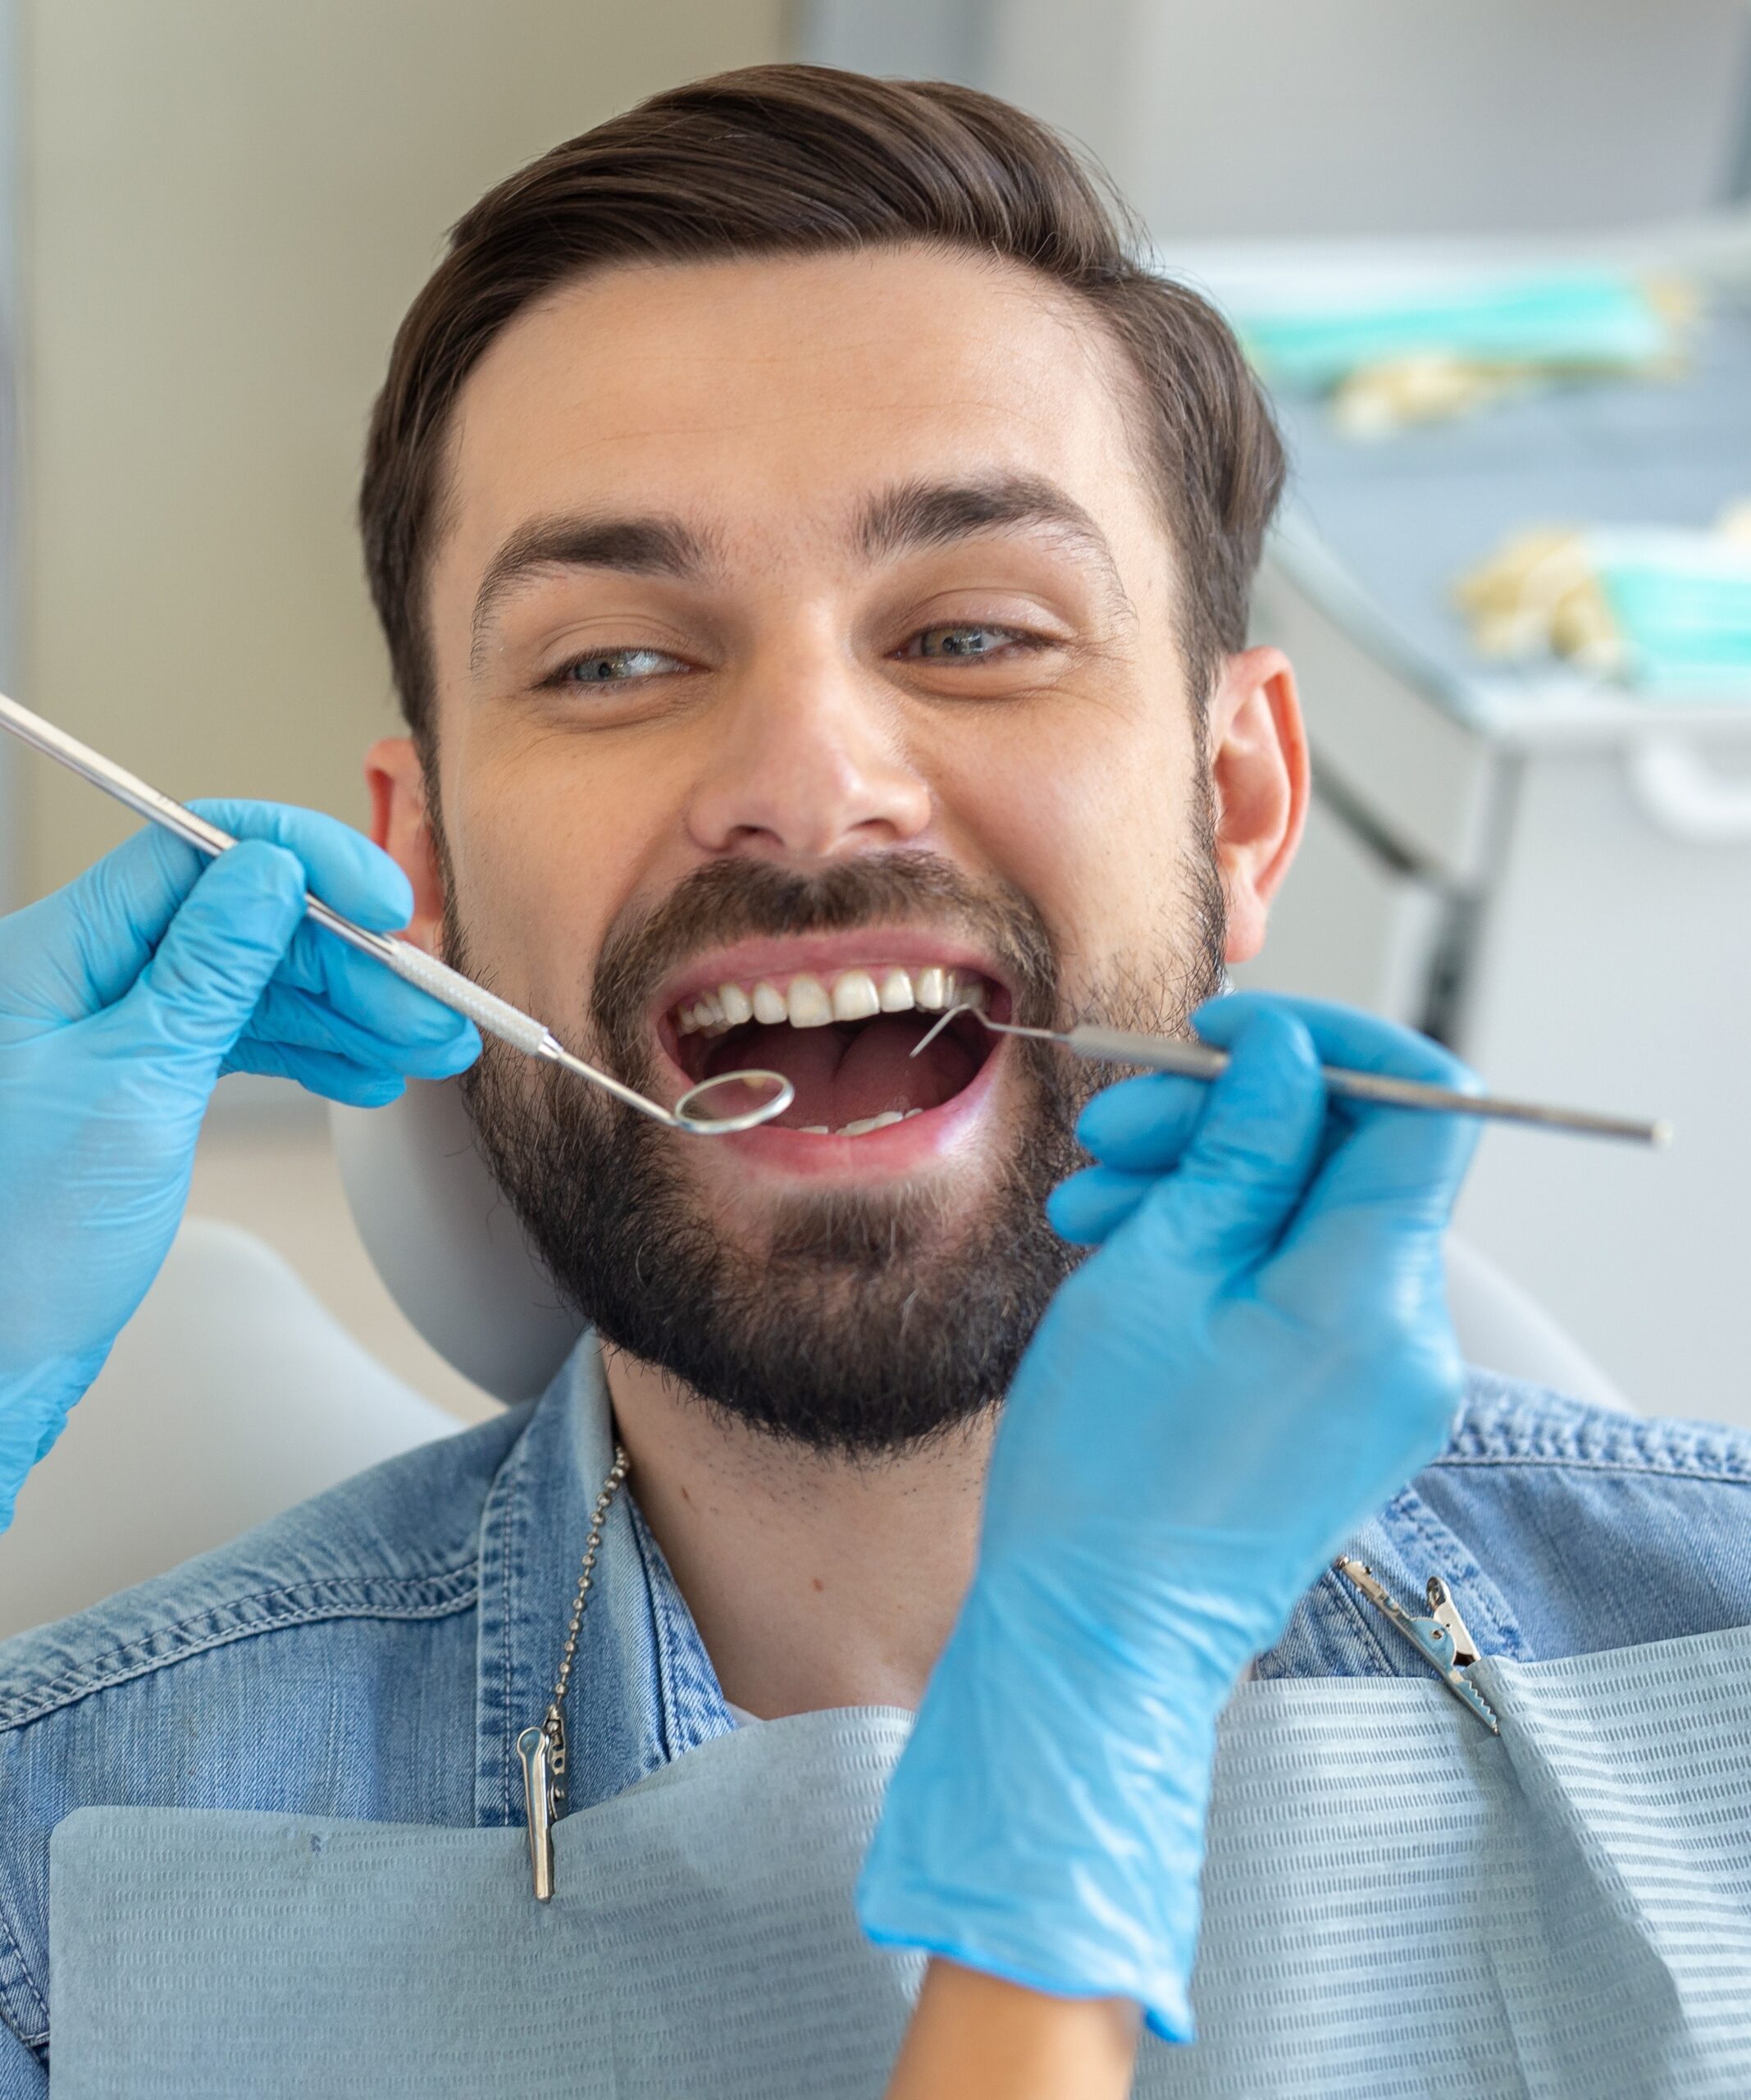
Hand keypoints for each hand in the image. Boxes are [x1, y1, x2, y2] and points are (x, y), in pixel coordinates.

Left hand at [0, 802, 478, 1524]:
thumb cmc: (22, 1244)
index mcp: (56, 952)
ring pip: (258, 984)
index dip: (305, 862)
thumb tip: (270, 870)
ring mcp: (119, 1028)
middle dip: (351, 962)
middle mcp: (86, 976)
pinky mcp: (145, 1080)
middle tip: (435, 1010)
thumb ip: (208, 972)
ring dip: (352, 1013)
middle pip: (245, 923)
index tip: (386, 902)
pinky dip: (315, 1054)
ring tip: (431, 1049)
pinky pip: (245, 1039)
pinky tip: (370, 1075)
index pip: (197, 852)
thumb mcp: (133, 1090)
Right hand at [858, 995, 1480, 2039]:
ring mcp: (1384, 1381)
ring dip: (1210, 1185)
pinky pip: (1302, 1286)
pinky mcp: (1347, 1407)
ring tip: (1092, 1205)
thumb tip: (1288, 1060)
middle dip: (1232, 1119)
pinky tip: (1128, 1253)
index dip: (1325, 1044)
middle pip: (1352, 1160)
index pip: (1418, 1105)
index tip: (1227, 1032)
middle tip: (1116, 1128)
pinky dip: (1225, 1251)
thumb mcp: (1152, 1276)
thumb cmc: (1104, 1473)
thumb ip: (1238, 1153)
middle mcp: (1408, 1339)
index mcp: (1370, 1298)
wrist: (1097, 1636)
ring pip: (1313, 1220)